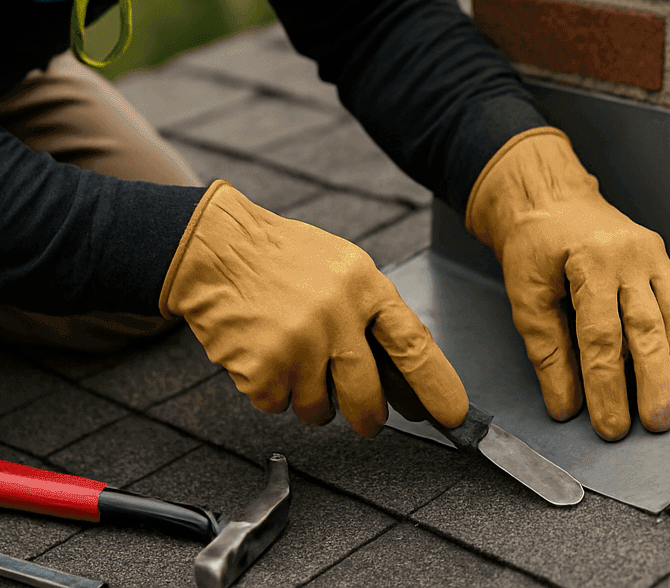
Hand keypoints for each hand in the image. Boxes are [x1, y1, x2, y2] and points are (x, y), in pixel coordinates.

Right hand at [161, 180, 467, 435]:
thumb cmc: (283, 259)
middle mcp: (336, 316)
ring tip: (292, 356)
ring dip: (307, 397)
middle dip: (369, 418)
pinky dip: (270, 390)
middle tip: (367, 422)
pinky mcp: (262, 368)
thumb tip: (401, 374)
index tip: (452, 415)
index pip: (412, 344)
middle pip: (366, 397)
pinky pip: (277, 406)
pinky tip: (263, 353)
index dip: (436, 384)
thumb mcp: (343, 269)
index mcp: (364, 286)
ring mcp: (298, 344)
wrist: (217, 247)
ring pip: (317, 409)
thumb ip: (372, 314)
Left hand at [467, 129, 669, 440]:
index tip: (610, 425)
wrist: (552, 196)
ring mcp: (653, 258)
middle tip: (659, 422)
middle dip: (657, 380)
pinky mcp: (665, 263)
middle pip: (648, 327)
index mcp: (590, 262)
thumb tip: (566, 406)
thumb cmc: (535, 246)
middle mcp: (629, 257)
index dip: (607, 386)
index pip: (601, 336)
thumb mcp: (525, 295)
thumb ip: (547, 351)